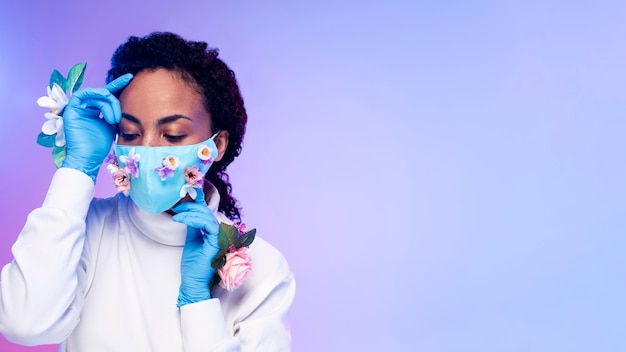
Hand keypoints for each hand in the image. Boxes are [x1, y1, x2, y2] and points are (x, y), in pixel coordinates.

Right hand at [61, 74, 132, 181]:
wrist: (88, 158)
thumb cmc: (99, 145)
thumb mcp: (111, 126)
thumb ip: (114, 113)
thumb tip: (123, 104)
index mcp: (95, 111)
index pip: (107, 94)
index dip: (118, 84)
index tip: (130, 77)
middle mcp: (86, 107)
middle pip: (104, 94)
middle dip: (114, 102)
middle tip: (118, 117)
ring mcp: (78, 108)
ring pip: (96, 94)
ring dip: (108, 103)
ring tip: (113, 118)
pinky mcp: (71, 109)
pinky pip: (82, 94)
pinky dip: (95, 96)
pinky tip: (104, 105)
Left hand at [172, 188, 219, 306]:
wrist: (192, 281)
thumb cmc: (193, 264)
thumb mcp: (191, 239)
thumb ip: (193, 225)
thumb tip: (188, 210)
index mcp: (214, 231)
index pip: (207, 212)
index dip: (198, 201)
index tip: (186, 193)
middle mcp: (220, 232)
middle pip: (206, 211)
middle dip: (190, 206)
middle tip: (176, 207)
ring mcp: (220, 237)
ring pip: (206, 215)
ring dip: (189, 212)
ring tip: (176, 215)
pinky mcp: (217, 241)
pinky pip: (207, 224)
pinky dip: (193, 219)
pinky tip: (181, 220)